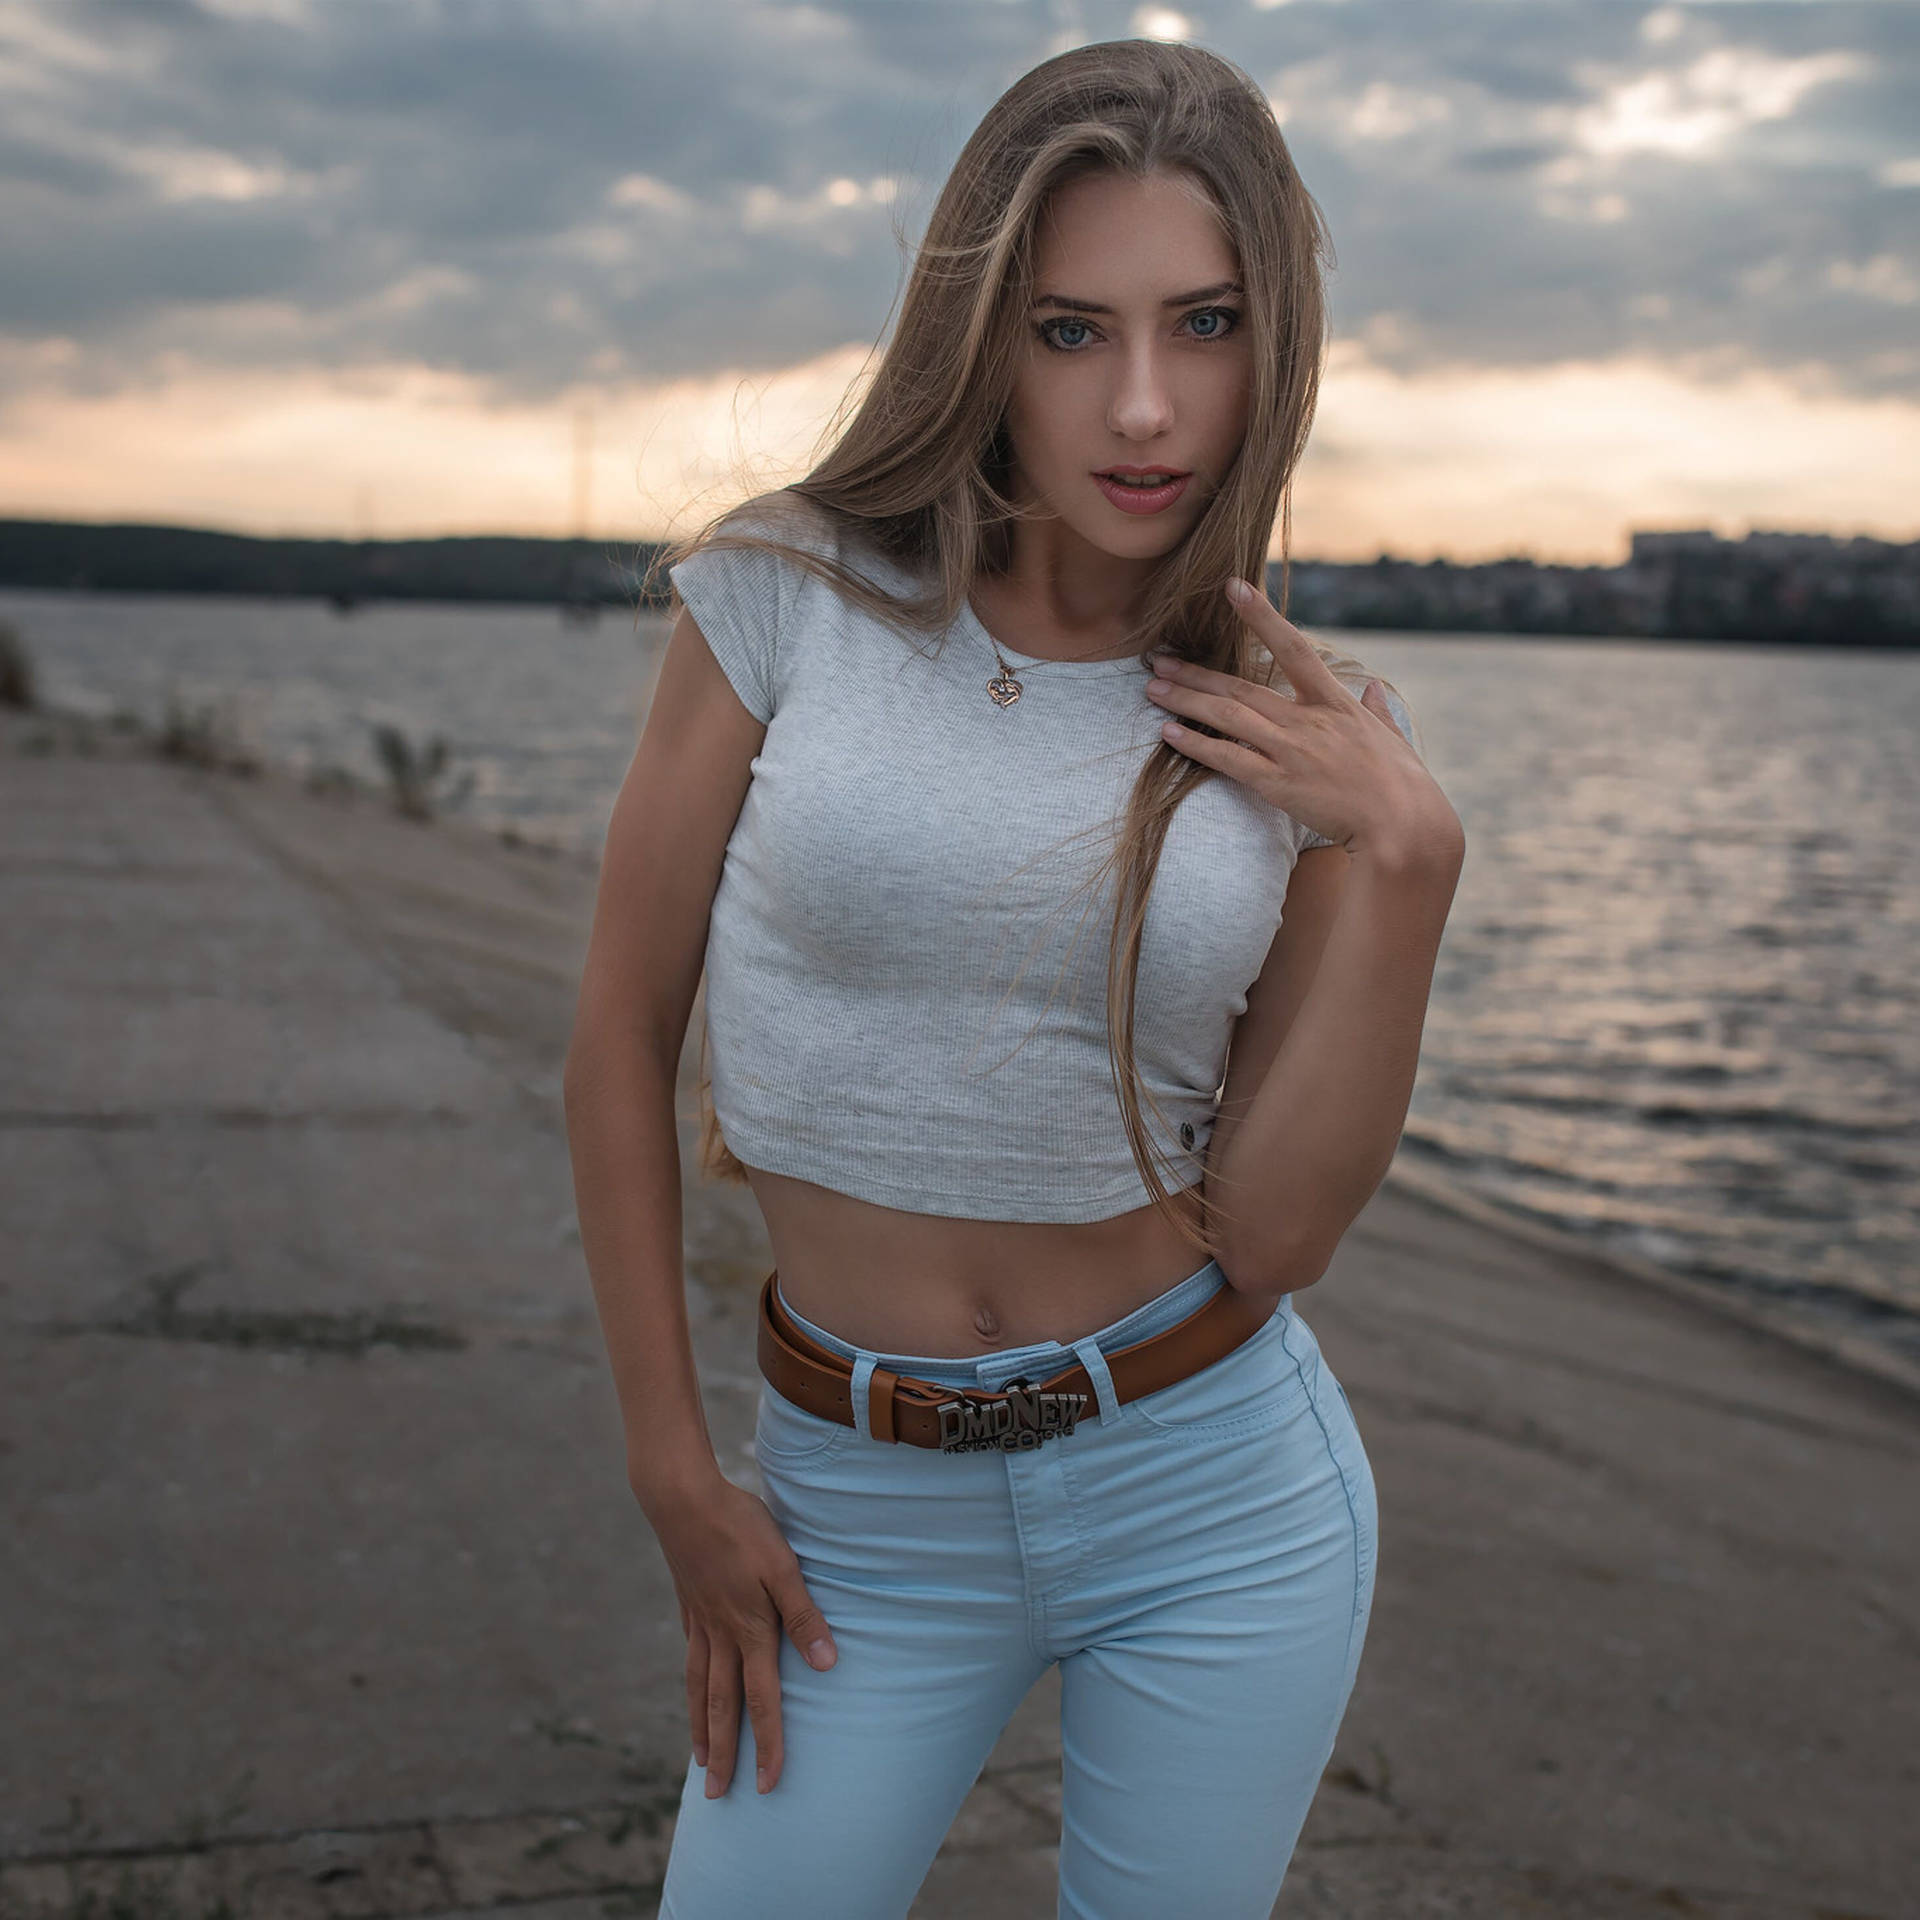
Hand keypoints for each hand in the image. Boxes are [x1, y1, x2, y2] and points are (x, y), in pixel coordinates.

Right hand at [644, 1471, 838, 1799]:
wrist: (682, 1499)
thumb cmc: (740, 1527)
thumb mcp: (783, 1566)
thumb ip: (803, 1615)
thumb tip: (826, 1665)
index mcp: (749, 1630)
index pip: (762, 1701)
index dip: (768, 1744)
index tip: (767, 1785)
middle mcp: (720, 1635)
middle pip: (721, 1706)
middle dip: (725, 1754)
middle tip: (718, 1798)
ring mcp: (700, 1622)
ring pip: (698, 1687)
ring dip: (701, 1727)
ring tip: (699, 1760)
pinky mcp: (689, 1604)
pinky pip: (691, 1657)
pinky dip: (693, 1683)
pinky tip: (695, 1688)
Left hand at [1145, 578, 1461, 863]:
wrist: (1404, 825)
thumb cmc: (1405, 784)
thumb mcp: (1393, 737)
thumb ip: (1376, 710)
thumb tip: (1371, 690)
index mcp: (1336, 701)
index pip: (1293, 646)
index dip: (1261, 615)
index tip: (1232, 588)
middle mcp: (1308, 719)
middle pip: (1242, 688)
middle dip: (1197, 673)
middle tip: (1159, 658)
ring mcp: (1291, 751)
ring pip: (1228, 718)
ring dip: (1186, 701)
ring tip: (1153, 689)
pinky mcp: (1278, 784)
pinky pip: (1228, 759)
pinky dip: (1196, 745)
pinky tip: (1169, 734)